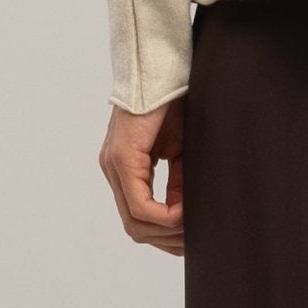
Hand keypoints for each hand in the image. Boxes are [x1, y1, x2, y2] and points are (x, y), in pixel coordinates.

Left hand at [100, 96, 185, 255]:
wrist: (163, 66)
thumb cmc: (173, 100)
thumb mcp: (179, 148)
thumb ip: (177, 179)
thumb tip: (185, 212)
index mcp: (125, 167)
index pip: (139, 216)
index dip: (166, 233)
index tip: (192, 234)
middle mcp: (114, 169)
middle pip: (135, 226)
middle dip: (167, 239)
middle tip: (194, 241)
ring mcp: (115, 164)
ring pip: (135, 221)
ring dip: (167, 231)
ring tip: (193, 225)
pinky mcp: (123, 158)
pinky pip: (140, 204)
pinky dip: (165, 216)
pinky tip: (185, 211)